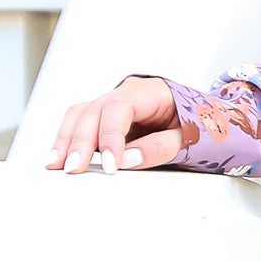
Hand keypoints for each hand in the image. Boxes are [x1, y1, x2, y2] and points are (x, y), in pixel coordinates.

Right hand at [46, 73, 185, 175]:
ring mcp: (113, 104)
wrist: (204, 118)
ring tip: (55, 164)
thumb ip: (161, 146)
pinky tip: (59, 157)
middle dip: (81, 141)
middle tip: (74, 168)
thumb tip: (128, 159)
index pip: (119, 108)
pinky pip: (81, 123)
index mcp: (149, 91)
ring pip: (80, 115)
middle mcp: (126, 93)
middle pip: (93, 110)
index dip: (110, 136)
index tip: (110, 164)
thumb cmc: (199, 122)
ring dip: (66, 139)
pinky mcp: (106, 119)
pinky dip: (68, 139)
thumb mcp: (191, 135)